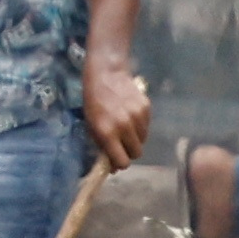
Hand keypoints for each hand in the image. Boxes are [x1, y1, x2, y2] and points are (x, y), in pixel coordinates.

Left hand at [84, 50, 151, 167]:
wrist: (107, 74)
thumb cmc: (94, 100)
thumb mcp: (91, 124)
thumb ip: (102, 144)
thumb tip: (113, 163)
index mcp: (107, 132)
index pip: (122, 161)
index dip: (120, 163)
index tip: (117, 160)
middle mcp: (124, 127)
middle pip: (136, 153)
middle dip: (129, 152)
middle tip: (122, 144)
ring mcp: (138, 118)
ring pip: (143, 141)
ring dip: (135, 139)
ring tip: (126, 127)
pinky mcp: (147, 109)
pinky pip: (147, 127)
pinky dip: (140, 127)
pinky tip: (131, 116)